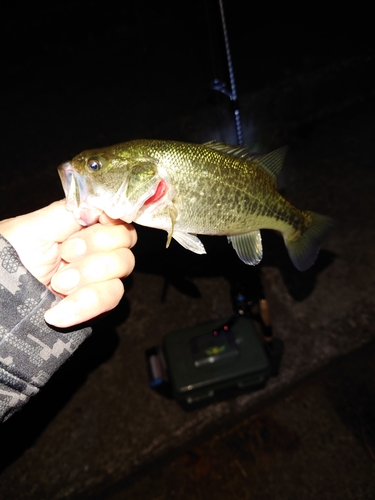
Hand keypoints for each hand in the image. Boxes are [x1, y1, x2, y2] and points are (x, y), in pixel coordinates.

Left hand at [0, 200, 135, 326]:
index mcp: (79, 226)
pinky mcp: (97, 306)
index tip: (102, 219)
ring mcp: (98, 278)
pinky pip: (110, 299)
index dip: (114, 217)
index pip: (115, 215)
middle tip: (64, 254)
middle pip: (125, 240)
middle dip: (95, 246)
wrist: (1, 301)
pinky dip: (84, 304)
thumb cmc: (8, 261)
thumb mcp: (33, 227)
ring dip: (88, 276)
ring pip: (122, 269)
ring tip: (57, 284)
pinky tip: (57, 312)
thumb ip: (69, 211)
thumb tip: (101, 202)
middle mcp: (94, 250)